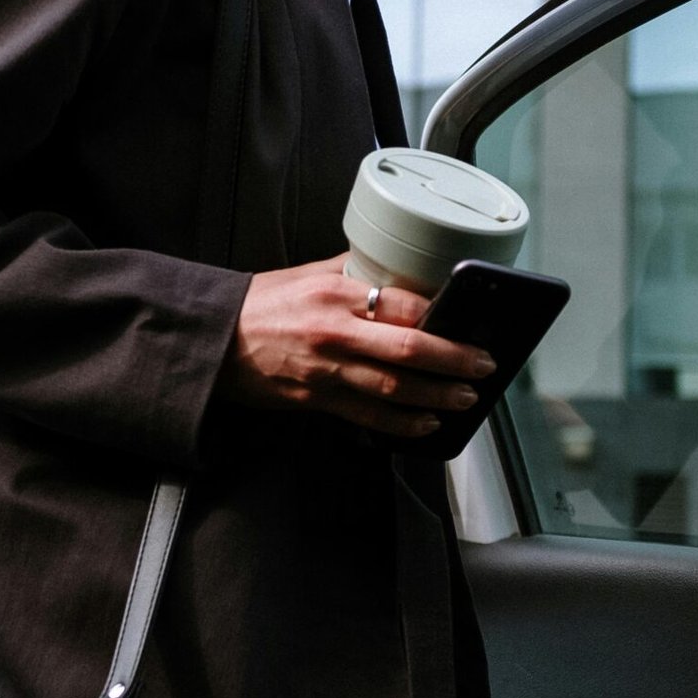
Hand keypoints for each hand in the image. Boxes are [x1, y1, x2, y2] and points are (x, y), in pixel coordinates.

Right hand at [219, 253, 494, 437]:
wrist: (213, 340)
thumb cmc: (261, 305)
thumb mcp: (309, 274)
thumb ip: (355, 274)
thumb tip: (401, 276)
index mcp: (335, 292)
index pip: (402, 303)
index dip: (442, 315)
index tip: (467, 321)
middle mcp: (335, 331)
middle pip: (409, 349)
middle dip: (454, 360)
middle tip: (484, 365)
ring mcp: (326, 369)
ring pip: (394, 388)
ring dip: (437, 396)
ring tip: (465, 398)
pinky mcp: (316, 399)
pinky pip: (369, 415)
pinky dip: (402, 422)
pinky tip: (426, 423)